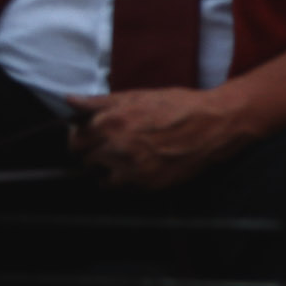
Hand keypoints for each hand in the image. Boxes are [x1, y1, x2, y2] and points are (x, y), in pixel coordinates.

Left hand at [64, 88, 246, 188]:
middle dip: (93, 156)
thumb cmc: (178, 105)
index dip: (82, 139)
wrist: (216, 124)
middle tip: (109, 149)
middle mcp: (116, 148)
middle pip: (85, 162)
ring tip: (124, 161)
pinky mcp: (148, 184)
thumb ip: (99, 102)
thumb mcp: (137, 96)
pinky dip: (126, 181)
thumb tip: (69, 100)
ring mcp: (132, 169)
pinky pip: (123, 189)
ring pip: (100, 180)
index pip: (75, 141)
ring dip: (106, 172)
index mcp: (109, 123)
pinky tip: (139, 168)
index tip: (92, 137)